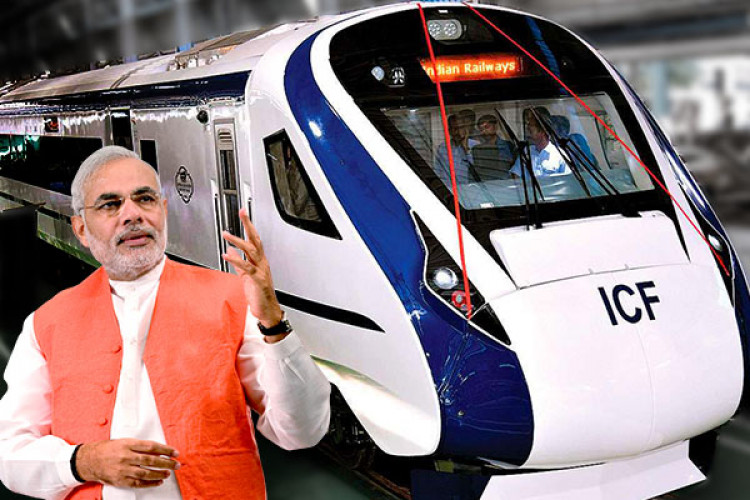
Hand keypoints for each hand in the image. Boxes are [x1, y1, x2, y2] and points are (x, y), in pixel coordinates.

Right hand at [76, 439, 179, 487]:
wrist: (88, 460)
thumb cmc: (108, 449)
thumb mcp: (123, 441)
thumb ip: (139, 445)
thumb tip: (158, 449)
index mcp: (128, 444)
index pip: (151, 446)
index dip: (165, 450)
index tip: (175, 452)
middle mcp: (126, 456)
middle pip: (151, 460)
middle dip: (166, 462)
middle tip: (176, 464)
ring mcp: (123, 469)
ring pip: (146, 473)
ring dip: (159, 473)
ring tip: (169, 473)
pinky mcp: (120, 480)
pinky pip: (138, 483)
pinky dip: (150, 483)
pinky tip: (158, 481)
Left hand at [221, 209, 285, 341]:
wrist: (266, 310)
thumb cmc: (258, 294)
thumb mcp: (246, 275)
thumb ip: (238, 262)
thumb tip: (230, 250)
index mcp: (259, 261)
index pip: (254, 239)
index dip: (248, 226)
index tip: (243, 213)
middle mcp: (261, 263)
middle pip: (256, 240)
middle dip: (248, 225)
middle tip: (242, 213)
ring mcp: (260, 270)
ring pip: (251, 251)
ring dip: (238, 241)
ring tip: (226, 234)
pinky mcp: (257, 280)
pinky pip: (246, 268)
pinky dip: (236, 260)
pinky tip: (227, 255)